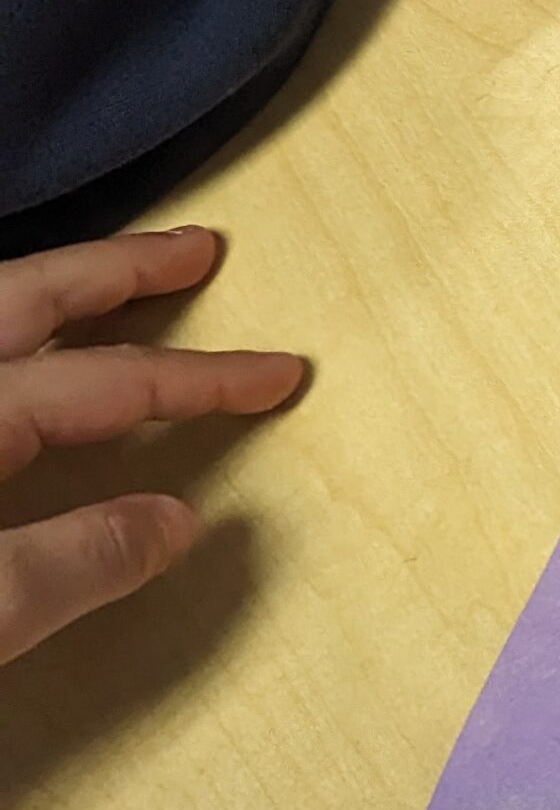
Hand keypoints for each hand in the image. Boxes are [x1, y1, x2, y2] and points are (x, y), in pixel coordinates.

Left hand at [0, 227, 301, 667]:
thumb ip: (76, 562)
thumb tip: (176, 524)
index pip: (111, 380)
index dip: (204, 377)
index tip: (282, 374)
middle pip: (31, 298)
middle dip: (121, 268)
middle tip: (198, 247)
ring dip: (58, 289)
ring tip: (114, 278)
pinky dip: (15, 335)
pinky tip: (26, 360)